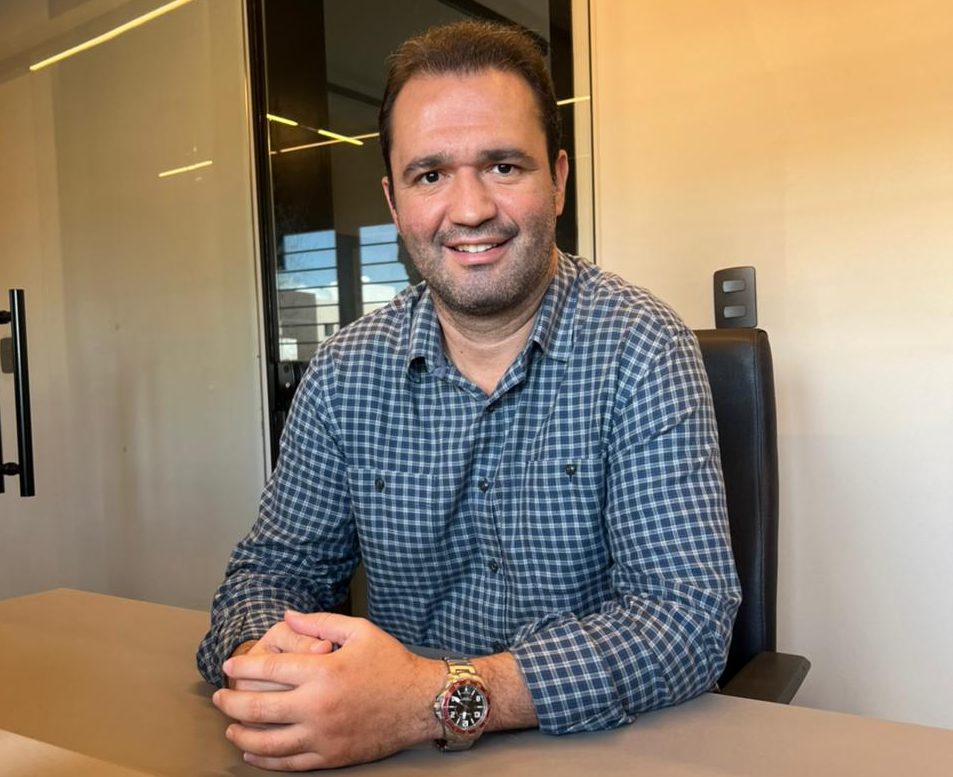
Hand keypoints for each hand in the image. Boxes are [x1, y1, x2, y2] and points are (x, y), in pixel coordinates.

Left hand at [212, 612, 444, 769]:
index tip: (229, 665)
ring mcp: (322, 736)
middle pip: (258, 707)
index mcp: (322, 672)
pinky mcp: (331, 757)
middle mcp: (317, 706)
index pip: (268, 669)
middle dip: (231, 702)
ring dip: (241, 735)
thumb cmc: (391, 663)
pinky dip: (264, 760)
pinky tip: (253, 754)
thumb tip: (287, 616)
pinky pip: (288, 763)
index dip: (243, 666)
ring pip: (267, 742)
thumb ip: (320, 622)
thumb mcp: (360, 631)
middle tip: (219, 696)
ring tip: (230, 727)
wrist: (421, 703)